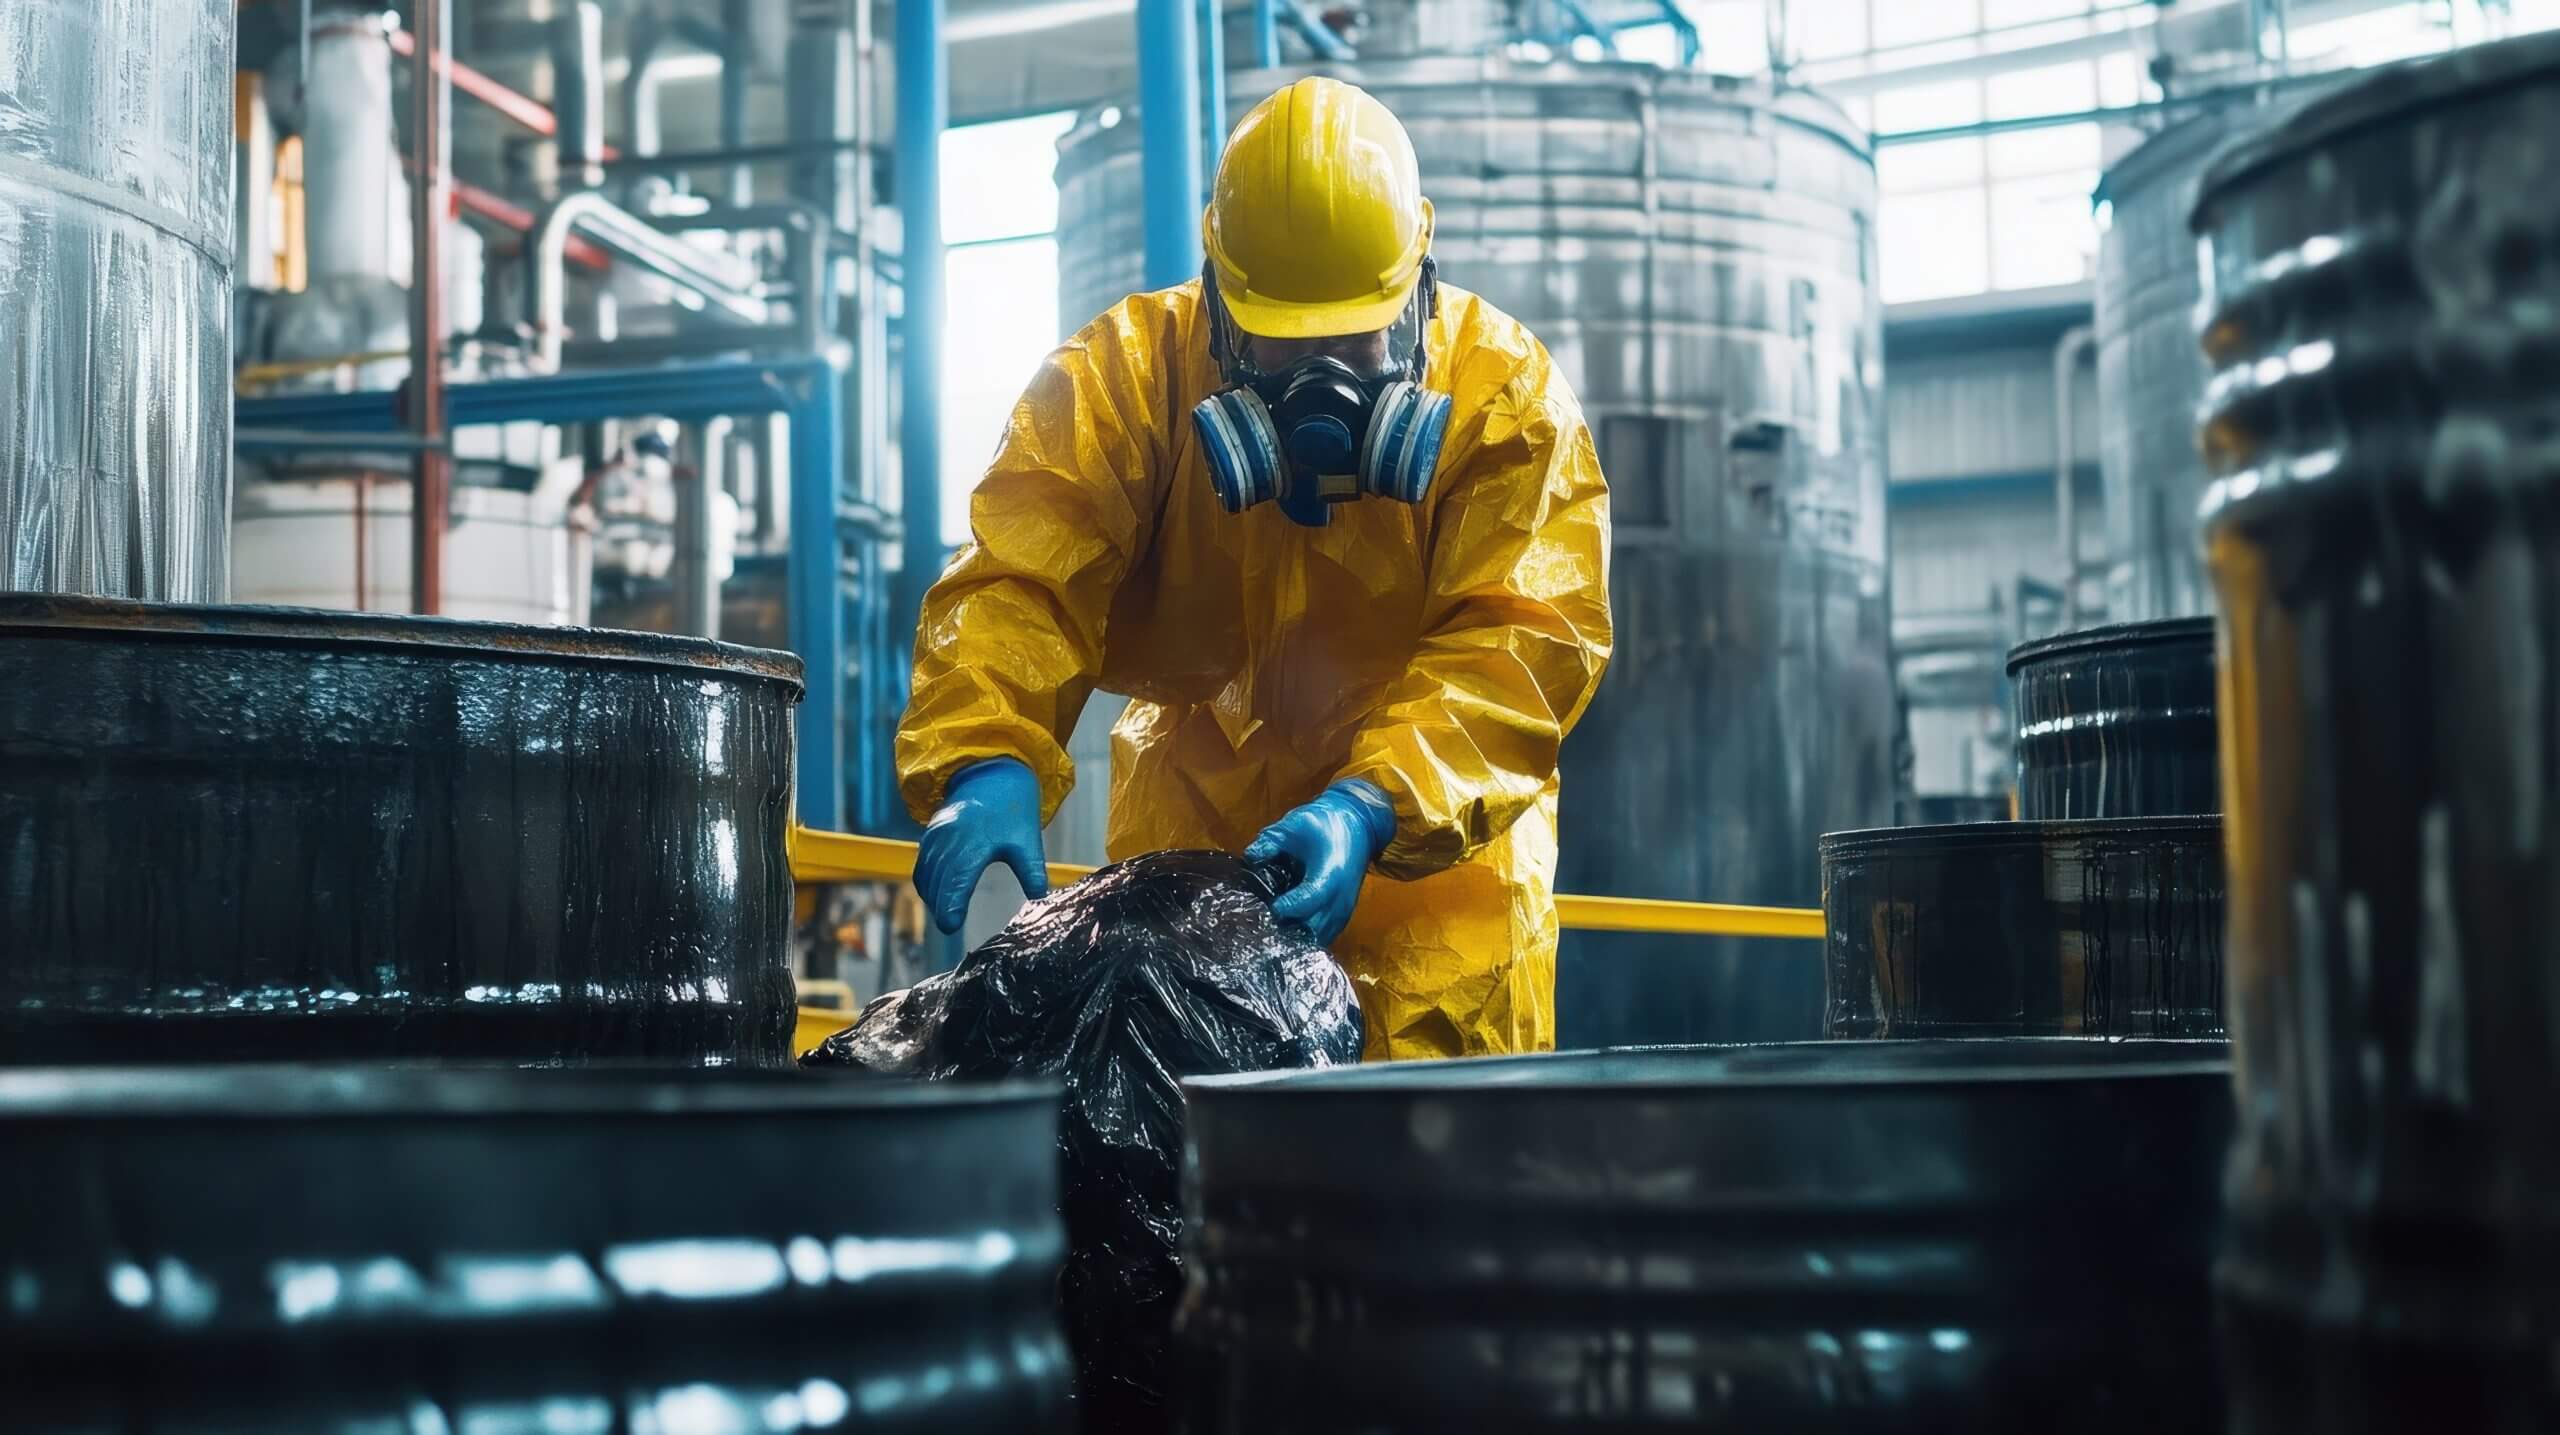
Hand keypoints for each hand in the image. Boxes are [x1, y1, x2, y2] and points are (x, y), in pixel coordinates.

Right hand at [914, 758, 1049, 934]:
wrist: (993, 773)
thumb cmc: (1012, 808)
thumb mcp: (1028, 841)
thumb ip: (1032, 872)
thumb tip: (1040, 900)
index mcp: (975, 842)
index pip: (957, 880)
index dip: (951, 905)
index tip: (951, 925)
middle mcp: (950, 839)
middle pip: (938, 882)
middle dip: (940, 906)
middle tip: (949, 925)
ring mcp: (937, 835)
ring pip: (926, 874)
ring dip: (932, 896)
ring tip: (943, 914)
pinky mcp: (931, 833)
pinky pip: (923, 864)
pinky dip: (926, 882)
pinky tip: (935, 894)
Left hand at [1245, 780, 1395, 944]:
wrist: (1357, 824)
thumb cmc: (1326, 823)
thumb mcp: (1295, 824)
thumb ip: (1271, 842)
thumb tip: (1250, 857)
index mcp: (1331, 873)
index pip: (1311, 899)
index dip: (1289, 907)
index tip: (1272, 906)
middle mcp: (1341, 897)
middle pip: (1315, 928)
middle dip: (1290, 929)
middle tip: (1265, 923)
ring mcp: (1344, 909)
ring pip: (1320, 938)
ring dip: (1298, 937)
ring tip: (1274, 929)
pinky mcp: (1344, 915)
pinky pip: (1326, 936)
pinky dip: (1308, 937)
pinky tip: (1288, 931)